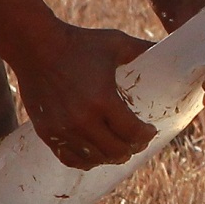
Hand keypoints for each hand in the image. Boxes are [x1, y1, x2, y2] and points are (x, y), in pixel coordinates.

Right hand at [12, 22, 158, 170]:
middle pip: (116, 150)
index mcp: (103, 100)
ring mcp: (62, 129)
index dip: (146, 135)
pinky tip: (95, 155)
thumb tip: (169, 48)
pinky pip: (70, 158)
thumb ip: (143, 49)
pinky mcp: (47, 132)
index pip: (132, 133)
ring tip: (119, 149)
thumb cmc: (79, 42)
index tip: (150, 131)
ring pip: (94, 159)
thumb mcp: (116, 43)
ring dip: (111, 156)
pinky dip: (86, 161)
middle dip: (132, 148)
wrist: (35, 46)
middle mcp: (82, 120)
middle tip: (137, 141)